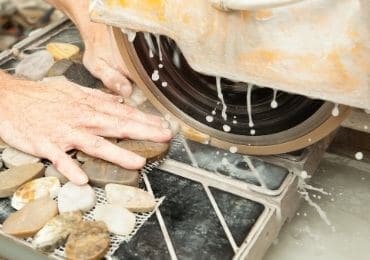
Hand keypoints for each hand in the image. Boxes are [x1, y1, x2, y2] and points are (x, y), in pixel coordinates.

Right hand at [0, 76, 172, 184]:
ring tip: (137, 162)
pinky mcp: (45, 144)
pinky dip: (70, 167)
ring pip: (94, 143)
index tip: (163, 125)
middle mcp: (81, 119)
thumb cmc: (41, 95)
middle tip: (165, 137)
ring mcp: (64, 132)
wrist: (9, 98)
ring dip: (117, 153)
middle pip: (116, 126)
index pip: (122, 113)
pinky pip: (59, 158)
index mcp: (88, 106)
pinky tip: (82, 179)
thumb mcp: (72, 90)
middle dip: (143, 132)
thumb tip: (118, 100)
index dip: (145, 120)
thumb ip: (97, 96)